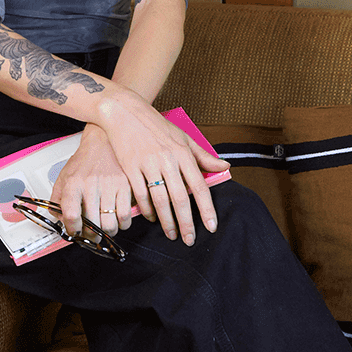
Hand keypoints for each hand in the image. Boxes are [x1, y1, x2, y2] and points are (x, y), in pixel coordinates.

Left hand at [50, 127, 134, 237]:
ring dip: (107, 232)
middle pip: (93, 224)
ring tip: (104, 228)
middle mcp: (91, 185)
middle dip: (91, 236)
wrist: (103, 142)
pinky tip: (117, 220)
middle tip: (91, 235)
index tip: (74, 232)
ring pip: (110, 225)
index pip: (70, 214)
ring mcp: (110, 187)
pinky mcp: (125, 187)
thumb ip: (57, 199)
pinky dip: (122, 224)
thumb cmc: (84, 162)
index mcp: (73, 184)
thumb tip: (58, 219)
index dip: (72, 229)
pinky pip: (125, 216)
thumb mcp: (64, 177)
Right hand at [53, 92, 219, 246]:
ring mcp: (148, 164)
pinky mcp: (131, 167)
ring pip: (160, 200)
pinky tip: (152, 217)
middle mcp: (168, 160)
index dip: (206, 209)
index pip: (200, 187)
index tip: (211, 227)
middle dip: (186, 223)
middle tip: (189, 240)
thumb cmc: (156, 125)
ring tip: (171, 234)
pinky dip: (147, 209)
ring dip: (167, 221)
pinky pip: (141, 194)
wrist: (125, 112)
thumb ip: (203, 155)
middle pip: (180, 198)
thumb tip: (225, 166)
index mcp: (184, 153)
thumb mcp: (183, 136)